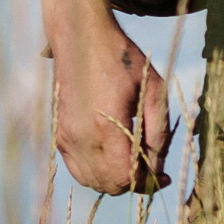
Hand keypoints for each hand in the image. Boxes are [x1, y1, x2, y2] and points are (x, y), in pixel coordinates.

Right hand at [40, 0, 178, 193]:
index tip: (163, 176)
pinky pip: (78, 170)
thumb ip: (158, 131)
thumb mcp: (153, 89)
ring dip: (115, 180)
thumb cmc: (122, 59)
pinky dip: (97, 172)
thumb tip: (158, 165)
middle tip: (152, 169)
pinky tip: (113, 156)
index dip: (148, 183)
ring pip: (93, 182)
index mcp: (106, 125)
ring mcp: (67, 137)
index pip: (126, 177)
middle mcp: (81, 136)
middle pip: (110, 185)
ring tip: (133, 163)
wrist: (81, 37)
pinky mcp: (60, 135)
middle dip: (134, 182)